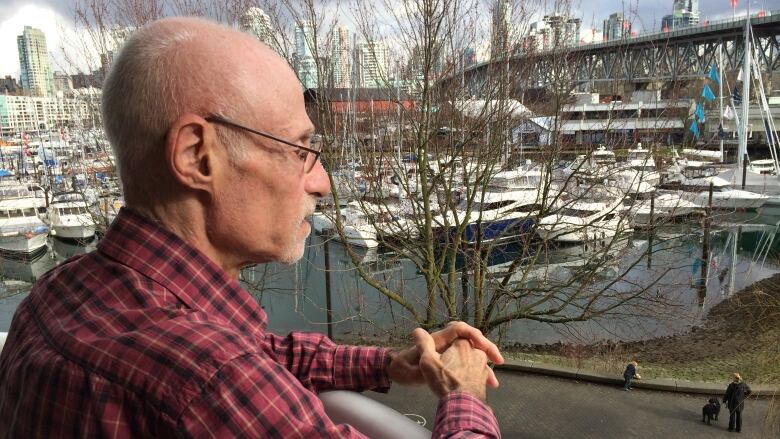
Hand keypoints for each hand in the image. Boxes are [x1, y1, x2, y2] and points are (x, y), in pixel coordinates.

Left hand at [385, 322, 503, 386]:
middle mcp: (446, 344)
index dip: (472, 334)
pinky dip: (479, 372)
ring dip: (485, 364)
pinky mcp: (452, 364)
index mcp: (438, 340)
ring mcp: (450, 354)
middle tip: (499, 360)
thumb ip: (415, 349)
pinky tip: (487, 384)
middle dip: (487, 348)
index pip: (459, 329)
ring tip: (493, 382)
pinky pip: (470, 365)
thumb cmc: (402, 368)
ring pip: (473, 354)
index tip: (482, 346)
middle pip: (471, 340)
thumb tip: (417, 332)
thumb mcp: (407, 361)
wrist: (398, 372)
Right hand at [416, 331, 490, 400]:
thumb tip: (417, 331)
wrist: (462, 405)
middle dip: (456, 354)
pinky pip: (477, 372)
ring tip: (453, 375)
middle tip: (445, 365)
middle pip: (464, 348)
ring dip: (464, 364)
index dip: (447, 345)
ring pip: (472, 359)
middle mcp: (476, 352)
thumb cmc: (445, 381)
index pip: (456, 337)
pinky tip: (462, 382)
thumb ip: (424, 344)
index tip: (440, 353)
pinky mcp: (485, 378)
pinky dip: (470, 374)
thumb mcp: (428, 361)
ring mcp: (483, 365)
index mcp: (463, 344)